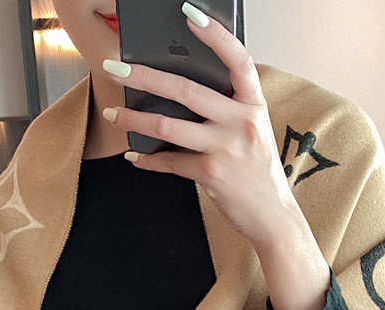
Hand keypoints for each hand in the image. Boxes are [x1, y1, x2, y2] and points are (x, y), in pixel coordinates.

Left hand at [100, 3, 301, 253]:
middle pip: (186, 91)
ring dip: (134, 120)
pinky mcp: (211, 174)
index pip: (238, 60)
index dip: (216, 35)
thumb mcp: (253, 131)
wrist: (272, 215)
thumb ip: (228, 109)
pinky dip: (150, 160)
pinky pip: (171, 162)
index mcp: (254, 104)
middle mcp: (242, 122)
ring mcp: (226, 148)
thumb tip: (181, 93)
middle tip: (115, 69)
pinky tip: (136, 156)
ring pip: (168, 126)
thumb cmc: (258, 170)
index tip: (190, 14)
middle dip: (144, 77)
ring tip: (112, 114)